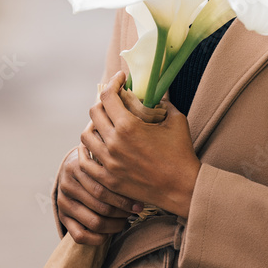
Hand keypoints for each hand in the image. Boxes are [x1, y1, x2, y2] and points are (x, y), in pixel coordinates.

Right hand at [55, 141, 142, 245]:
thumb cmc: (95, 163)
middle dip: (121, 212)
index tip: (139, 203)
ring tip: (125, 222)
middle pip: (100, 205)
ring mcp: (63, 202)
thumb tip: (144, 180)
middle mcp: (67, 184)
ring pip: (93, 222)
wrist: (72, 168)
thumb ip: (113, 165)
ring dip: (114, 226)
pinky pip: (80, 236)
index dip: (124, 199)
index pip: (103, 188)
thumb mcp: (100, 158)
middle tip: (135, 212)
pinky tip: (109, 233)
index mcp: (77, 166)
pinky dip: (98, 238)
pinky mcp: (62, 217)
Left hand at [80, 71, 200, 219]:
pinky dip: (86, 151)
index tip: (121, 79)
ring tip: (104, 123)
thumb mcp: (176, 120)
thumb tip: (156, 93)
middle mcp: (113, 143)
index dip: (113, 82)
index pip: (109, 96)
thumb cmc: (181, 153)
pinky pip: (85, 162)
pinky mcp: (108, 180)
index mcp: (128, 126)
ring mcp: (108, 163)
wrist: (182, 188)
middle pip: (94, 112)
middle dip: (104, 101)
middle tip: (114, 101)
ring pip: (86, 135)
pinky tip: (95, 145)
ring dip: (94, 125)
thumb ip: (163, 103)